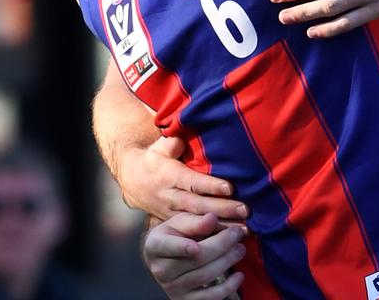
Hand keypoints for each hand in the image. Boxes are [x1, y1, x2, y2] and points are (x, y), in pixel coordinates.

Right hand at [119, 135, 248, 223]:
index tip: (230, 188)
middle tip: (245, 210)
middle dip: (222, 209)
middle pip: (199, 205)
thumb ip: (171, 143)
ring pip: (198, 222)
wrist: (133, 181)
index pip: (192, 182)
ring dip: (221, 226)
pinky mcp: (175, 224)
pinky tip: (231, 240)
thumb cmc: (153, 160)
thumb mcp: (158, 147)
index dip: (210, 185)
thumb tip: (181, 138)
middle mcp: (171, 197)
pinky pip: (194, 233)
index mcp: (169, 176)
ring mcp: (172, 213)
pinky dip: (212, 236)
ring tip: (244, 229)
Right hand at [144, 213, 245, 299]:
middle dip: (220, 246)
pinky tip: (239, 275)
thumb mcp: (180, 222)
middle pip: (194, 260)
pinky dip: (227, 287)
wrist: (164, 258)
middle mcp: (161, 270)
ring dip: (226, 262)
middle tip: (237, 234)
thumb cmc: (174, 234)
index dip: (183, 248)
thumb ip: (196, 221)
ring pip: (204, 277)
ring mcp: (173, 288)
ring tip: (240, 249)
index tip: (197, 248)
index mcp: (156, 245)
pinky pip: (209, 298)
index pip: (169, 247)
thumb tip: (212, 218)